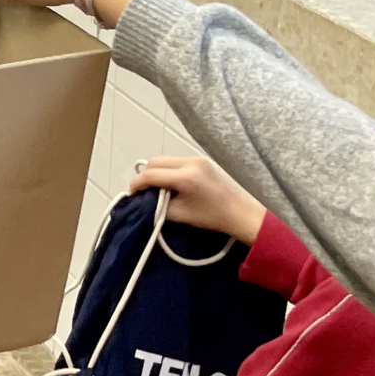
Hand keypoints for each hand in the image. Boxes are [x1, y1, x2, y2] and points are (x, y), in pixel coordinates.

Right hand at [131, 155, 264, 244]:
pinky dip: (168, 170)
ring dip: (157, 172)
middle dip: (145, 176)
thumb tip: (145, 200)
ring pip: (165, 159)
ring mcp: (197, 158)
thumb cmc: (213, 218)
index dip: (137, 184)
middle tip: (144, 192)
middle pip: (155, 161)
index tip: (132, 194)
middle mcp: (190, 161)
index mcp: (185, 176)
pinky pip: (176, 161)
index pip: (151, 174)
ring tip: (159, 189)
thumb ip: (159, 206)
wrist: (242, 213)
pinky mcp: (201, 159)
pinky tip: (172, 184)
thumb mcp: (181, 215)